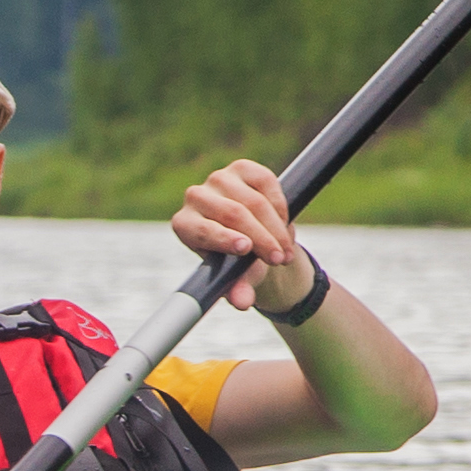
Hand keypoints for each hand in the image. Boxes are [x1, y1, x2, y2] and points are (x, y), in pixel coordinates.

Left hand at [169, 158, 310, 314]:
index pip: (201, 228)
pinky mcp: (242, 168)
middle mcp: (196, 197)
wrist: (251, 239)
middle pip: (233, 214)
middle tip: (280, 259)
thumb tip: (242, 302)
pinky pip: (266, 181)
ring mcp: (219, 179)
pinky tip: (284, 224)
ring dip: (276, 227)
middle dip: (262, 238)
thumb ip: (238, 290)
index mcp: (185, 225)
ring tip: (286, 250)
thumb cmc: (236, 263)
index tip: (246, 248)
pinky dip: (279, 205)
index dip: (223, 238)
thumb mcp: (237, 279)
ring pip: (254, 201)